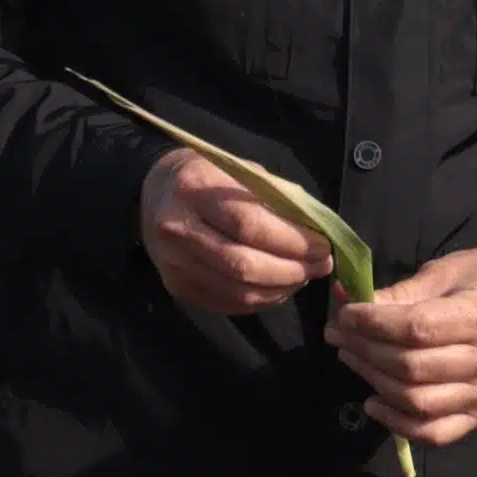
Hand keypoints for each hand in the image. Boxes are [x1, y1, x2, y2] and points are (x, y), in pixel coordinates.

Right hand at [138, 152, 340, 316]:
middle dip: (292, 270)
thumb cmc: (209, 178)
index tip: (323, 245)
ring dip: (282, 289)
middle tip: (321, 265)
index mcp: (195, 190)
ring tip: (304, 276)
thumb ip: (276, 199)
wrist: (154, 195)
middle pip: (244, 265)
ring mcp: (174, 264)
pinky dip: (263, 300)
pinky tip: (280, 287)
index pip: (249, 225)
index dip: (292, 241)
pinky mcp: (178, 288)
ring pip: (239, 292)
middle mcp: (177, 229)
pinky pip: (230, 304)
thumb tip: (318, 231)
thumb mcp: (240, 171)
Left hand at [324, 244, 476, 448]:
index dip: (372, 324)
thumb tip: (345, 302)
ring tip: (350, 357)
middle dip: (365, 350)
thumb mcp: (442, 273)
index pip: (417, 329)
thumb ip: (398, 293)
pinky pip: (436, 433)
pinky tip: (373, 403)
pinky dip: (398, 424)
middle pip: (412, 367)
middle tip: (337, 334)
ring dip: (374, 381)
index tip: (344, 315)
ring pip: (418, 401)